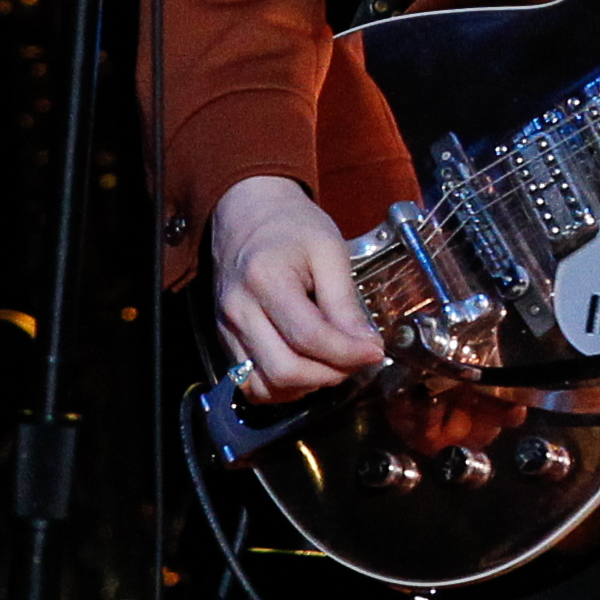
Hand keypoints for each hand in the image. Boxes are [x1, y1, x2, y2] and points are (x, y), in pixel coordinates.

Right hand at [211, 174, 385, 398]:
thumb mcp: (329, 250)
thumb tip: (366, 346)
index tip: (375, 351)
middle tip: (356, 359)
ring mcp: (226, 327)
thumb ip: (345, 301)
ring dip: (305, 386)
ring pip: (264, 385)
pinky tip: (306, 369)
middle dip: (330, 374)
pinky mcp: (223, 339)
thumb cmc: (291, 226)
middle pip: (284, 370)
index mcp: (266, 279)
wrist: (247, 212)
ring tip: (333, 364)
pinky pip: (249, 382)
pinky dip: (281, 387)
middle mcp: (239, 309)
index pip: (310, 337)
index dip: (348, 353)